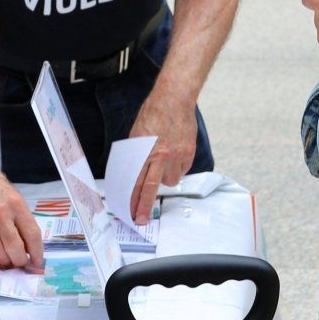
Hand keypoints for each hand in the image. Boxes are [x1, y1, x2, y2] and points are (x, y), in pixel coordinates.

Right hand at [0, 157, 44, 269]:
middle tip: (21, 264)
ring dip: (5, 262)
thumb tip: (27, 243)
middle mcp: (0, 212)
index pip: (32, 234)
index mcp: (15, 203)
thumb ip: (20, 217)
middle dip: (20, 261)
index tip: (37, 261)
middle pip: (15, 247)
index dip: (37, 252)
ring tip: (8, 263)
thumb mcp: (12, 194)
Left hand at [125, 91, 199, 223]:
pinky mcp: (189, 153)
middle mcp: (161, 155)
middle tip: (141, 219)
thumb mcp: (136, 134)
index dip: (132, 198)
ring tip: (163, 165)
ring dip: (165, 178)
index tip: (129, 211)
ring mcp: (177, 155)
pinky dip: (177, 167)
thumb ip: (136, 154)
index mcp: (145, 150)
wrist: (174, 99)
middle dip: (145, 206)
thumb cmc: (153, 113)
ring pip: (171, 180)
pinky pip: (182, 170)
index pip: (137, 180)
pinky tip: (174, 156)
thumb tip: (133, 171)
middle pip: (152, 187)